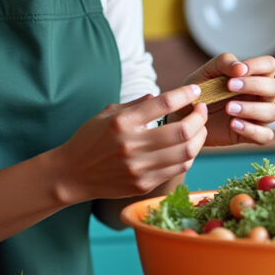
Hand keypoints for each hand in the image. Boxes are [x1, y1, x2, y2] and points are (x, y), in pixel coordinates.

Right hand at [53, 85, 207, 201]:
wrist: (72, 174)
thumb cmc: (90, 139)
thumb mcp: (107, 113)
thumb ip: (136, 104)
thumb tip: (162, 97)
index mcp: (122, 122)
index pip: (163, 104)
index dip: (184, 95)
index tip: (195, 90)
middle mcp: (131, 145)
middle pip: (182, 130)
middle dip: (199, 117)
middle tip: (201, 110)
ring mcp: (139, 167)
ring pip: (186, 152)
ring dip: (199, 137)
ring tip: (199, 128)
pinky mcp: (143, 184)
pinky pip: (177, 168)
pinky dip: (188, 155)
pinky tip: (187, 146)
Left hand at [180, 53, 274, 146]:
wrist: (184, 116)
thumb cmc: (199, 91)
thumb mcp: (207, 72)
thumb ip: (223, 63)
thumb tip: (241, 68)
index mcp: (253, 76)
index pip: (270, 65)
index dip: (259, 65)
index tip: (239, 71)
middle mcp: (260, 96)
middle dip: (254, 85)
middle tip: (230, 86)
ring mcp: (257, 116)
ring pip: (272, 112)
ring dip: (252, 109)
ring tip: (228, 108)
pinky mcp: (250, 134)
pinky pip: (265, 136)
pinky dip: (252, 130)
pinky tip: (233, 124)